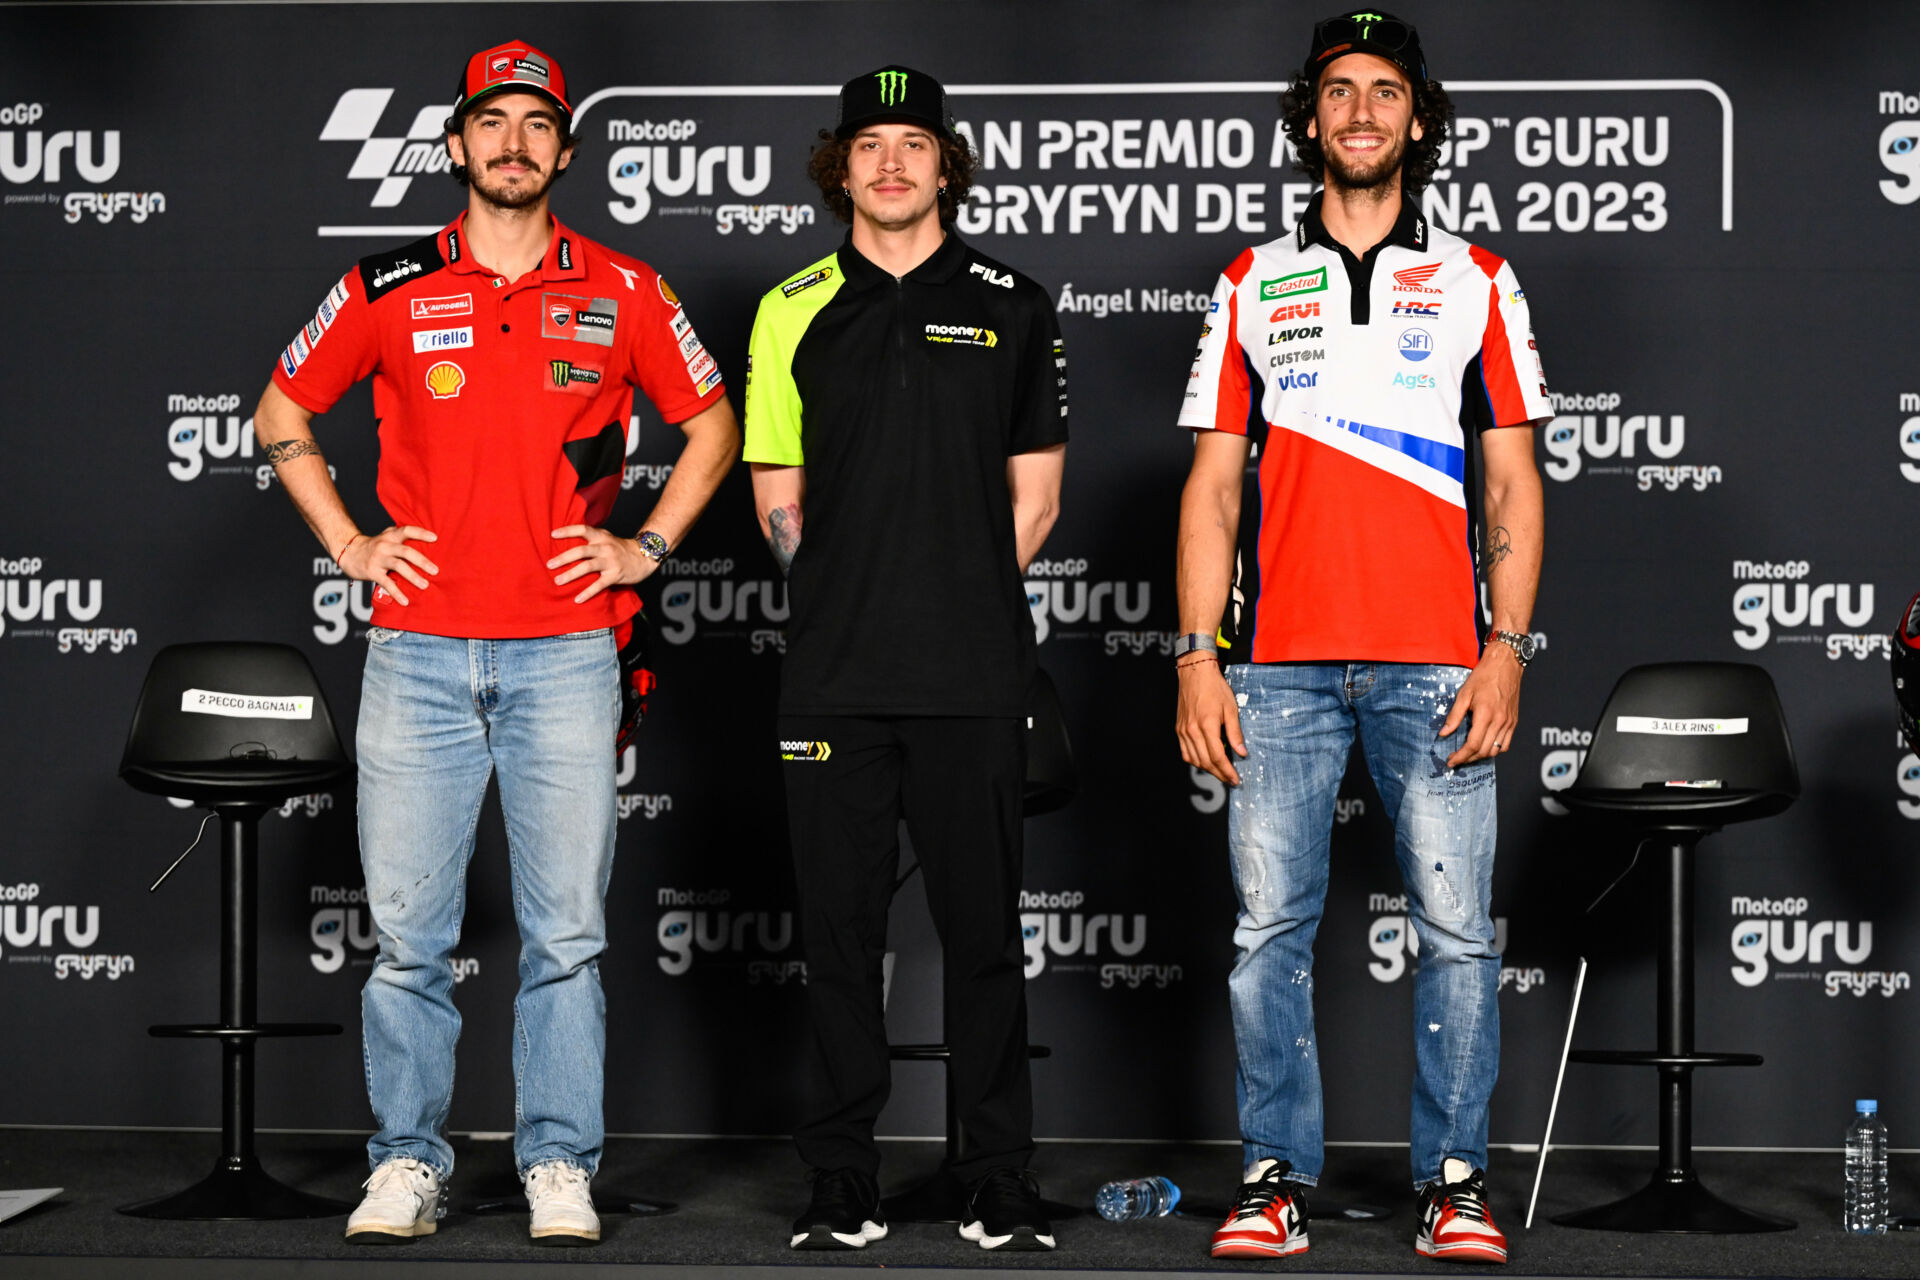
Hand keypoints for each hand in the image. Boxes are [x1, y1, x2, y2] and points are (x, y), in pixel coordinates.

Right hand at [338, 526, 438, 606]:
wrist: (348, 552)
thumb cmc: (373, 547)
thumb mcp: (386, 537)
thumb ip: (402, 539)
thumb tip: (428, 546)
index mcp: (390, 536)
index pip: (407, 530)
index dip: (421, 533)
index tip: (435, 538)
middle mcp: (385, 545)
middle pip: (406, 551)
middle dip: (422, 561)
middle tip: (435, 571)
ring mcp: (378, 558)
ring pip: (398, 566)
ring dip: (413, 576)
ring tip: (425, 585)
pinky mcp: (372, 572)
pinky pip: (386, 583)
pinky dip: (397, 593)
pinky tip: (405, 601)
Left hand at [548, 525, 654, 602]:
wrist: (645, 556)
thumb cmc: (622, 549)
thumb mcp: (607, 538)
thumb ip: (592, 540)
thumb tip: (568, 545)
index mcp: (601, 537)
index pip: (583, 530)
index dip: (567, 531)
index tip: (552, 535)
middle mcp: (605, 547)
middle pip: (581, 551)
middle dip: (563, 558)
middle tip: (549, 565)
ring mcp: (611, 562)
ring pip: (587, 567)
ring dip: (571, 574)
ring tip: (558, 581)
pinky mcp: (616, 575)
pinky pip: (599, 585)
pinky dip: (587, 592)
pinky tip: (578, 599)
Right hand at [1176, 657, 1246, 785]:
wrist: (1195, 673)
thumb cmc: (1215, 688)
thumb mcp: (1231, 709)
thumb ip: (1235, 733)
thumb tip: (1242, 752)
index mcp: (1207, 726)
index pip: (1218, 757)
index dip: (1227, 771)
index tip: (1235, 779)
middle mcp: (1192, 731)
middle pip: (1206, 762)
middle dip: (1219, 774)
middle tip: (1230, 779)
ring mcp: (1183, 731)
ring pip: (1194, 760)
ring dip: (1207, 769)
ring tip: (1220, 771)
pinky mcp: (1179, 729)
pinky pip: (1185, 752)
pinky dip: (1195, 760)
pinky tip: (1204, 761)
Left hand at [1439, 643, 1522, 767]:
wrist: (1506, 664)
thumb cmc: (1483, 676)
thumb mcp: (1464, 694)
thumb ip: (1454, 716)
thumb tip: (1444, 733)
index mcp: (1486, 715)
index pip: (1472, 745)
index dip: (1460, 756)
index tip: (1451, 761)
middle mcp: (1500, 721)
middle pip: (1483, 751)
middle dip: (1468, 759)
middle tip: (1456, 758)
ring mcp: (1509, 723)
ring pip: (1495, 751)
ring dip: (1481, 756)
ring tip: (1468, 754)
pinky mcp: (1514, 721)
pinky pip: (1505, 744)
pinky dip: (1494, 750)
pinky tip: (1484, 746)